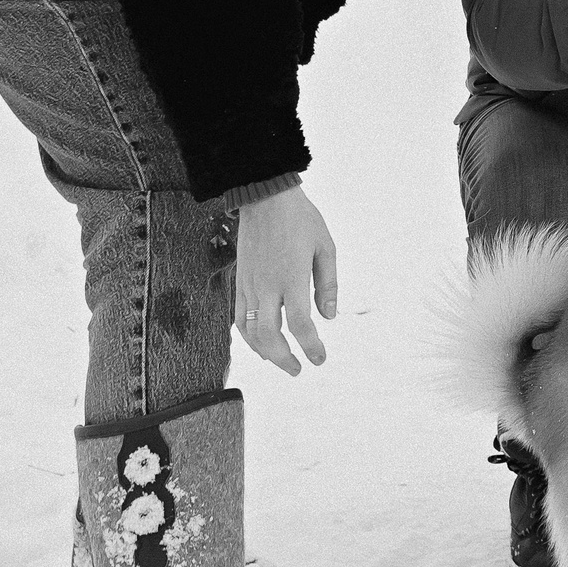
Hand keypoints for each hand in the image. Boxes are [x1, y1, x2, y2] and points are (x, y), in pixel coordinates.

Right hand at [235, 185, 337, 376]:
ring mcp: (250, 284)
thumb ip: (328, 284)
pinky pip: (238, 316)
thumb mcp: (325, 247)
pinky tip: (260, 343)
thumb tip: (329, 316)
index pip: (300, 324)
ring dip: (265, 352)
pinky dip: (248, 336)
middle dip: (283, 359)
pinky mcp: (239, 280)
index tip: (319, 359)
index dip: (310, 346)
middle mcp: (267, 286)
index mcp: (292, 278)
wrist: (265, 197)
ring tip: (281, 361)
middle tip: (298, 369)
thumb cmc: (301, 219)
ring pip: (249, 331)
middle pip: (269, 336)